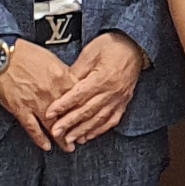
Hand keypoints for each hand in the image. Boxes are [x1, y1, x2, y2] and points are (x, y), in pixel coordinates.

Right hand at [0, 37, 76, 150]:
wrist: (0, 54)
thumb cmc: (23, 52)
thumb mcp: (51, 58)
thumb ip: (63, 73)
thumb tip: (73, 83)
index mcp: (62, 77)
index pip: (80, 99)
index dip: (86, 111)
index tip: (90, 118)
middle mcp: (52, 92)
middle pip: (69, 115)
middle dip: (78, 129)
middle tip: (82, 137)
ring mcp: (36, 102)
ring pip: (53, 125)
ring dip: (62, 139)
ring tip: (68, 147)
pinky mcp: (20, 109)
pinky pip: (33, 128)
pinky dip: (40, 139)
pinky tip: (46, 146)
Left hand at [46, 33, 145, 150]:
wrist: (134, 46)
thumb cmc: (111, 46)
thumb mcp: (90, 52)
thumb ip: (76, 71)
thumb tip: (61, 85)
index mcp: (102, 78)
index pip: (79, 95)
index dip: (63, 105)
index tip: (50, 113)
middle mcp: (112, 91)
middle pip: (87, 110)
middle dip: (70, 123)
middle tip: (56, 133)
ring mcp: (119, 99)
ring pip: (99, 119)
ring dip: (83, 131)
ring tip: (69, 140)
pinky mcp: (123, 102)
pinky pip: (111, 120)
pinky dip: (99, 130)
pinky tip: (88, 136)